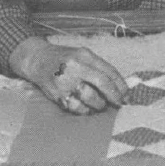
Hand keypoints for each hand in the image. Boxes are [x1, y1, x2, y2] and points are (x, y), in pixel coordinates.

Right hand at [8, 37, 128, 112]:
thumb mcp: (82, 55)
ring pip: (90, 98)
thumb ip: (99, 67)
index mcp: (84, 55)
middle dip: (114, 96)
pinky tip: (87, 109)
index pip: (108, 71)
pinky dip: (85, 111)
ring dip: (100, 105)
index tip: (127, 94)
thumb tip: (119, 86)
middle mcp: (75, 66)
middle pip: (102, 83)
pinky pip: (76, 107)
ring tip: (101, 105)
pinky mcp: (57, 94)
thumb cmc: (65, 58)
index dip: (120, 85)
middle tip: (119, 103)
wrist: (37, 60)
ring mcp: (65, 81)